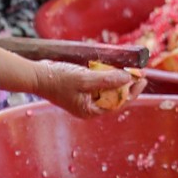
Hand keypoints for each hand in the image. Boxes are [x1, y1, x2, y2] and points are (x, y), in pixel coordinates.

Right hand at [31, 62, 146, 117]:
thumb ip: (107, 80)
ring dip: (117, 78)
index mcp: (90, 111)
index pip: (118, 102)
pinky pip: (98, 83)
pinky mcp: (80, 88)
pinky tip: (112, 66)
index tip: (142, 78)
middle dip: (127, 84)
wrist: (36, 76)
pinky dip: (106, 75)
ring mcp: (84, 97)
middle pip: (115, 96)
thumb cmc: (57, 80)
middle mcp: (89, 106)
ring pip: (108, 89)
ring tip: (129, 68)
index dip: (132, 91)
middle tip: (139, 72)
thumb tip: (128, 79)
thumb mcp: (84, 79)